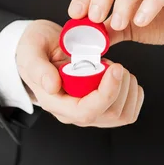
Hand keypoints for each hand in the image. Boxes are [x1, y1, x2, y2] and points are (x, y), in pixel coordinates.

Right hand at [16, 20, 143, 126]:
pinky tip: (122, 78)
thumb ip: (37, 67)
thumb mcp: (29, 50)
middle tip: (113, 63)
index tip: (115, 68)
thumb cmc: (35, 49)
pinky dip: (133, 93)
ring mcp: (90, 112)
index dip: (106, 93)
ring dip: (128, 89)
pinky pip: (128, 112)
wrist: (42, 48)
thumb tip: (52, 85)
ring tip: (115, 69)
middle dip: (120, 86)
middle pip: (109, 115)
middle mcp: (73, 113)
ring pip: (121, 115)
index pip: (86, 112)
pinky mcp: (103, 108)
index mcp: (55, 102)